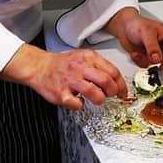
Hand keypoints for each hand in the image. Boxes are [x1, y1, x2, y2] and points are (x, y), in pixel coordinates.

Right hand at [0, 43, 127, 110]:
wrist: (39, 67)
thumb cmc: (62, 64)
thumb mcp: (83, 57)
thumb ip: (98, 66)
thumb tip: (116, 80)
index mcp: (88, 58)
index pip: (112, 71)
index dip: (121, 84)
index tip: (123, 92)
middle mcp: (80, 67)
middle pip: (106, 81)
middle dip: (112, 92)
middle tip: (110, 95)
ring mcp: (70, 80)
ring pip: (94, 93)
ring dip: (100, 99)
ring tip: (96, 99)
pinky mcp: (61, 93)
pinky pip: (77, 104)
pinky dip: (80, 105)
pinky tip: (78, 101)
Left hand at [105, 7, 162, 68]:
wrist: (124, 27)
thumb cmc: (138, 24)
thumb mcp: (147, 32)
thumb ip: (153, 47)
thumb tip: (158, 59)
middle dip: (162, 63)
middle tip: (154, 60)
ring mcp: (158, 54)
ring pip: (159, 66)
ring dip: (148, 62)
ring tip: (140, 52)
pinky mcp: (149, 59)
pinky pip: (147, 67)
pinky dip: (140, 62)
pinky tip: (136, 53)